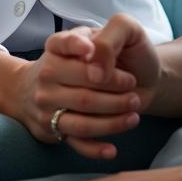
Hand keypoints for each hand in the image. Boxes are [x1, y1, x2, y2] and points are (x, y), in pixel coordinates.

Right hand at [13, 23, 144, 158]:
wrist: (73, 76)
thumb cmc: (99, 52)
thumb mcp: (103, 31)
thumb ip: (105, 38)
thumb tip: (96, 63)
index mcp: (57, 47)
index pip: (63, 44)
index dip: (78, 47)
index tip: (93, 50)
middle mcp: (47, 76)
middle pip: (82, 92)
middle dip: (113, 93)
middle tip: (133, 88)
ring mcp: (49, 106)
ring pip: (81, 122)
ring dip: (111, 122)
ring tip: (134, 114)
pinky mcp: (55, 130)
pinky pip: (75, 143)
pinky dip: (95, 149)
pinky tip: (112, 149)